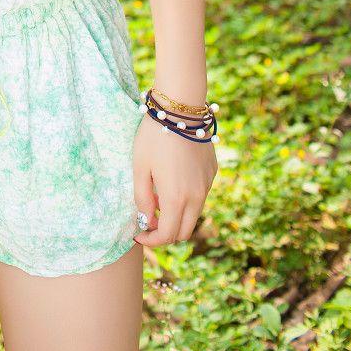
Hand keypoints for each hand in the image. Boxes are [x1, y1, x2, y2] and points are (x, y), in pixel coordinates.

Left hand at [132, 112, 216, 246]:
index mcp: (176, 198)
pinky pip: (200, 195)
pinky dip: (186, 198)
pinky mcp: (212, 172)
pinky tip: (172, 179)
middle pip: (183, 231)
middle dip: (165, 232)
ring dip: (176, 214)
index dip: (151, 241)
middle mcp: (197, 197)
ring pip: (193, 214)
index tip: (138, 234)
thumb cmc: (154, 137)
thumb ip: (142, 198)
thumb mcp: (139, 167)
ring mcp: (207, 185)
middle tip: (148, 219)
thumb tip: (145, 221)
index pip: (166, 236)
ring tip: (158, 196)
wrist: (180, 108)